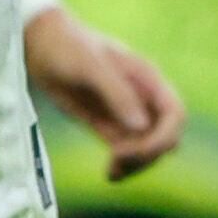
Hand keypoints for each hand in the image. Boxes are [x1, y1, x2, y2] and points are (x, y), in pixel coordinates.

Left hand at [23, 5, 187, 180]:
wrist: (42, 44)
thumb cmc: (69, 46)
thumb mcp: (92, 66)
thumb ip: (118, 94)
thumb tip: (141, 127)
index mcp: (147, 79)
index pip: (175, 114)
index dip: (162, 138)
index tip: (131, 150)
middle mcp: (142, 97)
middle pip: (166, 136)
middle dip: (149, 154)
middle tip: (118, 159)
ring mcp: (126, 112)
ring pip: (148, 148)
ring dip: (136, 164)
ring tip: (111, 170)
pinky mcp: (108, 124)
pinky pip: (128, 150)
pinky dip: (124, 165)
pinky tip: (109, 173)